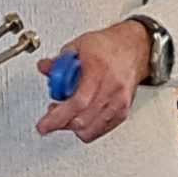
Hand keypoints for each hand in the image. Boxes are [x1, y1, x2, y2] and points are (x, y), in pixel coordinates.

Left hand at [36, 20, 149, 143]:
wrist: (134, 49)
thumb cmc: (109, 46)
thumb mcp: (79, 46)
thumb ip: (59, 61)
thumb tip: (44, 68)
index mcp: (99, 71)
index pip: (78, 103)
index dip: (58, 117)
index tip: (44, 125)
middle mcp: (112, 89)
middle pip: (83, 119)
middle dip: (61, 123)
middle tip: (51, 117)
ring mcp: (119, 103)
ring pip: (91, 129)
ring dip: (73, 126)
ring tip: (66, 114)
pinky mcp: (123, 112)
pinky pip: (100, 130)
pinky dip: (86, 128)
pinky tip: (80, 116)